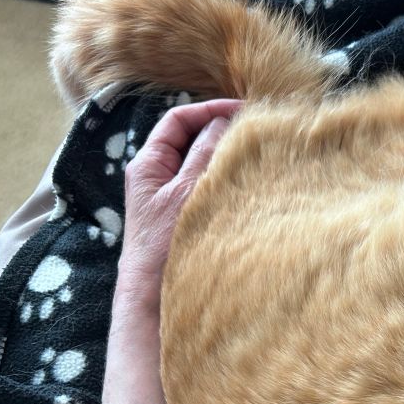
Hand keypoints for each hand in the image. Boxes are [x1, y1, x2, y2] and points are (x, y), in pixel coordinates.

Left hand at [117, 99, 241, 307]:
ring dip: (227, 156)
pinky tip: (247, 182)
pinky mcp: (186, 215)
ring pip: (203, 164)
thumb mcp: (186, 192)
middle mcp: (158, 175)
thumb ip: (205, 154)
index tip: (241, 110)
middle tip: (253, 129)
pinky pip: (208, 186)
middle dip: (221, 131)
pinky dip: (227, 179)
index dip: (209, 109)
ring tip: (255, 153)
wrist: (154, 294)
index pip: (178, 120)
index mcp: (148, 163)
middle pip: (192, 139)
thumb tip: (224, 121)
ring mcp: (172, 196)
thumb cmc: (163, 244)